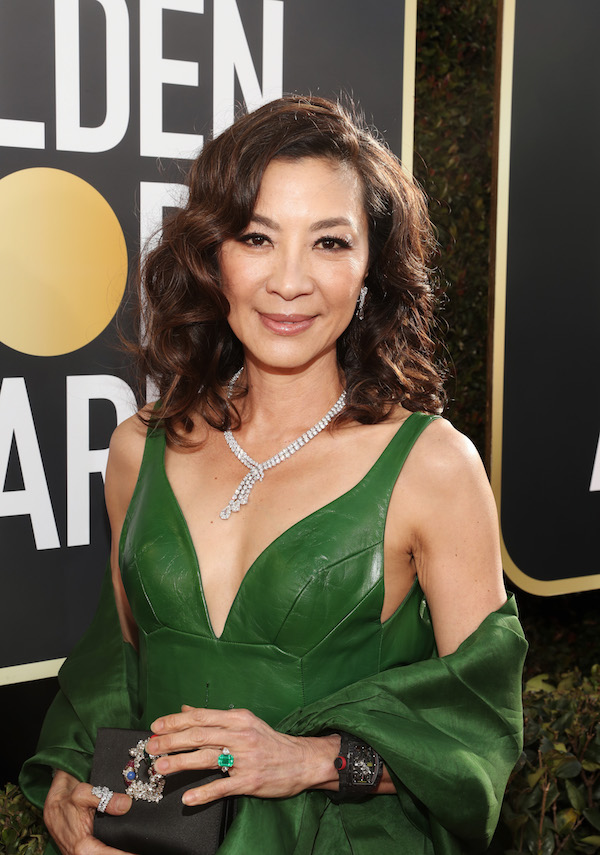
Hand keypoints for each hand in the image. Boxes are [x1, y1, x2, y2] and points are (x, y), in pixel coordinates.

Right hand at [43, 770, 133, 854]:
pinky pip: (102, 851)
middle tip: (146, 849)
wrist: (52, 803)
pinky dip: (114, 849)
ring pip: (106, 854)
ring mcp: (85, 854)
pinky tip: (127, 845)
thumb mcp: (83, 794)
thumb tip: (127, 805)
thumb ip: (105, 799)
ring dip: (120, 851)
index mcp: (83, 848)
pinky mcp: (87, 850)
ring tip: (140, 847)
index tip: (141, 851)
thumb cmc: (65, 800)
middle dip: (127, 853)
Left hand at [148, 705, 339, 805]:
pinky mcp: (250, 780)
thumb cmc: (270, 741)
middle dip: (172, 740)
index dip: (176, 721)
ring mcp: (245, 758)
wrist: (302, 760)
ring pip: (207, 758)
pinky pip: (223, 786)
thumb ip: (214, 718)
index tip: (156, 726)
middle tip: (151, 746)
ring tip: (161, 767)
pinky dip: (204, 792)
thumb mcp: (244, 722)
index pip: (201, 717)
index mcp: (237, 718)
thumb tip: (186, 709)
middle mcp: (240, 735)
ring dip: (180, 763)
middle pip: (200, 735)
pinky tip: (188, 797)